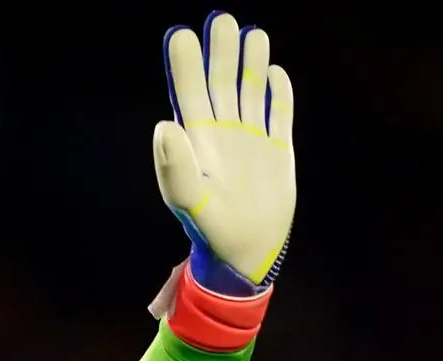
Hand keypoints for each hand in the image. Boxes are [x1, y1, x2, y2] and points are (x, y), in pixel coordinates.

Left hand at [154, 11, 294, 293]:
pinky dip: (279, 93)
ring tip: (251, 34)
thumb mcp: (192, 201)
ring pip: (250, 90)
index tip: (181, 34)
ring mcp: (251, 141)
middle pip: (220, 83)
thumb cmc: (213, 233)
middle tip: (221, 18)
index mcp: (199, 143)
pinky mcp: (277, 151)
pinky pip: (279, 114)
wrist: (246, 256)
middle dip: (220, 51)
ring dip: (250, 62)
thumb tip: (163, 125)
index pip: (189, 94)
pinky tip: (276, 73)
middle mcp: (224, 135)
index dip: (185, 65)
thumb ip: (175, 167)